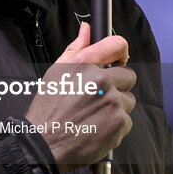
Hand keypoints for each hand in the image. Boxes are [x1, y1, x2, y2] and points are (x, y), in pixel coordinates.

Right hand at [25, 22, 135, 171]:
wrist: (44, 144)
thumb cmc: (47, 109)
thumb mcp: (56, 72)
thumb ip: (76, 48)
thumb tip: (87, 29)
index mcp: (85, 64)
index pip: (117, 45)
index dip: (121, 52)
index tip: (119, 59)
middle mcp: (101, 81)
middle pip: (128, 76)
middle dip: (117, 86)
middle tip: (98, 97)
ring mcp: (113, 102)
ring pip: (128, 100)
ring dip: (116, 107)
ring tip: (94, 115)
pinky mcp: (119, 123)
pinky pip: (127, 121)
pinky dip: (115, 126)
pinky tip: (97, 128)